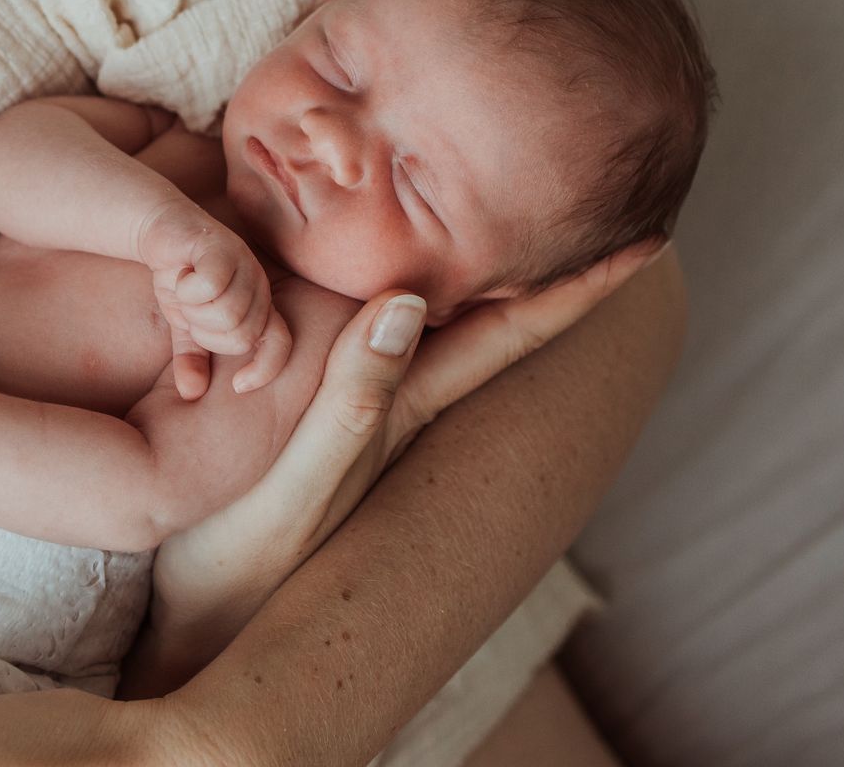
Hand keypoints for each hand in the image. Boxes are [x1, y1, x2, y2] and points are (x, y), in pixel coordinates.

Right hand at [135, 242, 667, 690]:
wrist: (193, 638)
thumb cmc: (237, 574)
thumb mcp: (297, 494)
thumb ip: (349, 406)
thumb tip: (410, 302)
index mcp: (402, 417)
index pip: (509, 337)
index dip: (577, 288)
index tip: (650, 243)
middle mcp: (388, 411)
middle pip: (484, 321)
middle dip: (543, 263)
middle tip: (603, 206)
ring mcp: (347, 420)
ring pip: (430, 324)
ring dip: (476, 273)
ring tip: (515, 217)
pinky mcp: (295, 418)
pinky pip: (362, 335)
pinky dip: (391, 291)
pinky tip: (389, 275)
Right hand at [137, 201, 292, 399]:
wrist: (161, 231)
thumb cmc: (181, 277)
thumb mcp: (185, 325)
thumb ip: (192, 357)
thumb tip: (191, 394)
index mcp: (258, 306)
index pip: (281, 344)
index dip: (265, 369)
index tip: (238, 385)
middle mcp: (259, 286)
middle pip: (242, 336)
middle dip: (206, 333)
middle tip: (189, 311)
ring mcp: (244, 264)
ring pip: (227, 313)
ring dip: (194, 310)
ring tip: (184, 293)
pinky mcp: (222, 246)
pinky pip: (211, 284)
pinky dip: (187, 288)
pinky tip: (180, 274)